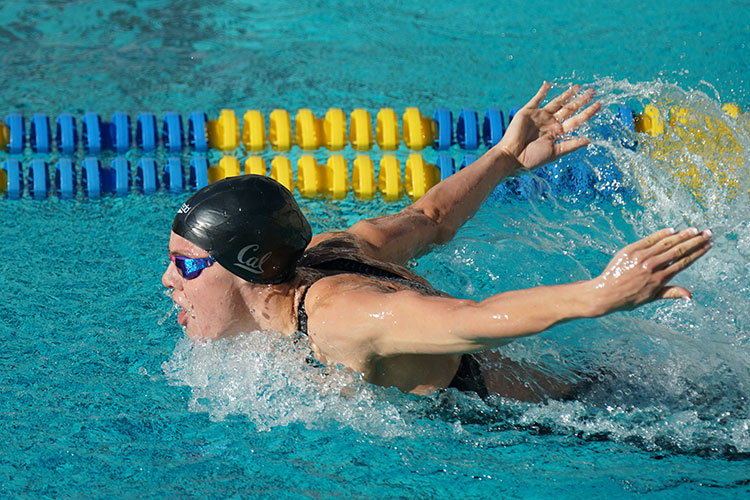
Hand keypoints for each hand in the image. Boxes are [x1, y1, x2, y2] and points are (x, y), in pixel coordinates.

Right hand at [498, 82, 601, 170]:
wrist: (512, 156)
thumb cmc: (533, 158)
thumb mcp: (555, 153)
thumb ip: (571, 145)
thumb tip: (589, 140)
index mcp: (558, 133)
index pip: (577, 120)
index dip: (588, 112)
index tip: (599, 104)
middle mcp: (550, 123)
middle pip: (569, 109)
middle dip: (581, 100)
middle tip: (592, 91)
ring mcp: (540, 117)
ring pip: (556, 102)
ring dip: (566, 94)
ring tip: (577, 87)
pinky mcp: (527, 112)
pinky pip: (536, 99)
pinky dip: (542, 91)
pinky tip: (548, 84)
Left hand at [591, 227, 711, 313]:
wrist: (605, 293)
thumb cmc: (629, 298)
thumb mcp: (651, 298)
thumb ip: (671, 293)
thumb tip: (690, 295)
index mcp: (659, 279)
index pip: (683, 262)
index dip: (697, 253)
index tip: (708, 246)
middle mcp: (652, 266)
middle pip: (678, 250)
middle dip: (695, 241)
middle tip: (708, 233)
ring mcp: (641, 257)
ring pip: (666, 243)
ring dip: (682, 235)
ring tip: (695, 229)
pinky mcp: (630, 250)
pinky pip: (649, 240)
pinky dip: (661, 234)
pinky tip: (672, 229)